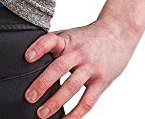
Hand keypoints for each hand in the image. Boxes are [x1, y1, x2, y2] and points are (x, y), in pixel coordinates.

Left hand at [23, 18, 138, 117]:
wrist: (117, 32)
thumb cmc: (87, 37)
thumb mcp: (69, 34)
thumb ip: (53, 45)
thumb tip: (29, 58)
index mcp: (67, 39)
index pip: (50, 40)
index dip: (38, 48)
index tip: (27, 58)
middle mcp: (78, 52)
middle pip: (58, 67)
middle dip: (42, 84)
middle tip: (29, 97)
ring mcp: (91, 67)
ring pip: (72, 86)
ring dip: (56, 102)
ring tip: (42, 113)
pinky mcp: (102, 81)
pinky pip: (88, 100)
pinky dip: (77, 113)